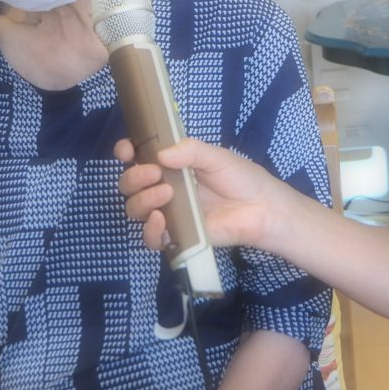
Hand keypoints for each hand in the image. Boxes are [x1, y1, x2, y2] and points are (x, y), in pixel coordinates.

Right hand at [116, 137, 288, 251]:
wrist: (262, 208)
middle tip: (154, 173)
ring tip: (166, 193)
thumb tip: (161, 155)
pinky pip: (152, 239)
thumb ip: (190, 151)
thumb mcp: (216, 157)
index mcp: (171, 166)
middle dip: (134, 177)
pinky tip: (161, 220)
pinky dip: (150, 230)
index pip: (138, 158)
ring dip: (142, 200)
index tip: (127, 150)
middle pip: (130, 185)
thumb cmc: (241, 178)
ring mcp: (170, 213)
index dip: (126, 152)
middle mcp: (165, 188)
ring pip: (135, 210)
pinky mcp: (178, 236)